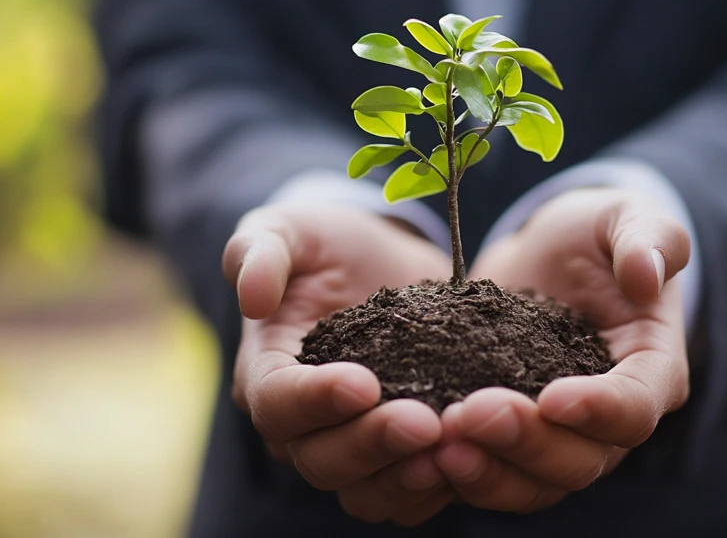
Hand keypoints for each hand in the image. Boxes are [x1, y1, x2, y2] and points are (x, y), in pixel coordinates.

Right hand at [223, 205, 455, 525]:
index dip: (315, 400)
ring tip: (453, 449)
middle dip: (372, 444)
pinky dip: (439, 487)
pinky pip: (409, 496)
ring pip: (365, 492)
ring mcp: (352, 446)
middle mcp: (304, 425)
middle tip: (426, 422)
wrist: (383, 264)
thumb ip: (260, 252)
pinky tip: (476, 458)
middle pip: (321, 460)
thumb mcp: (290, 231)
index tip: (363, 383)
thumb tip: (251, 297)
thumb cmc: (325, 246)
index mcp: (267, 374)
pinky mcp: (399, 455)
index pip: (276, 403)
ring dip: (407, 478)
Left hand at [435, 188, 690, 512]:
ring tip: (439, 443)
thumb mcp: (623, 217)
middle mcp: (607, 423)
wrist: (542, 260)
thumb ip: (648, 238)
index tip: (553, 397)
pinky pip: (490, 474)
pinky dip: (456, 472)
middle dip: (525, 444)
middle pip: (580, 460)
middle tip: (470, 415)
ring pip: (532, 483)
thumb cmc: (593, 236)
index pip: (635, 408)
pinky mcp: (509, 443)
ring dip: (486, 470)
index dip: (600, 410)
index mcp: (650, 371)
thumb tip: (647, 276)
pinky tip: (419, 451)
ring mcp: (557, 441)